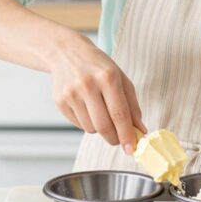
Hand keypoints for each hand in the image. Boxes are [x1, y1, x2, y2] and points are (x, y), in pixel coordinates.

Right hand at [51, 31, 146, 154]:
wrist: (67, 52)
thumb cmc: (99, 67)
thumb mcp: (121, 78)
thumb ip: (132, 105)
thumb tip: (140, 130)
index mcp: (107, 77)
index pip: (119, 114)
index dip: (127, 134)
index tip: (131, 149)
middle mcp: (88, 85)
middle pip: (104, 126)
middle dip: (114, 138)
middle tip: (119, 140)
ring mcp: (71, 94)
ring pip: (91, 128)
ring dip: (100, 128)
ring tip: (100, 112)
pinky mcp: (60, 101)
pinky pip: (79, 125)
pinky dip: (87, 123)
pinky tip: (87, 108)